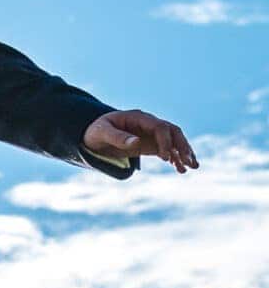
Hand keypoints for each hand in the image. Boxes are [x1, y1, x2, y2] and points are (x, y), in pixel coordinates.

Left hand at [82, 109, 197, 172]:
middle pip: (173, 132)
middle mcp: (149, 124)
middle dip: (182, 146)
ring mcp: (152, 134)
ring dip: (184, 153)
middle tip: (188, 161)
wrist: (93, 135)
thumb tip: (136, 142)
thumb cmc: (96, 131)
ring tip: (192, 167)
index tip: (165, 158)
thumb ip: (118, 137)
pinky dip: (176, 159)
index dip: (164, 141)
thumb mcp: (102, 133)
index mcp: (139, 117)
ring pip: (174, 141)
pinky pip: (168, 150)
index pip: (159, 127)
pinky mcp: (151, 144)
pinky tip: (181, 169)